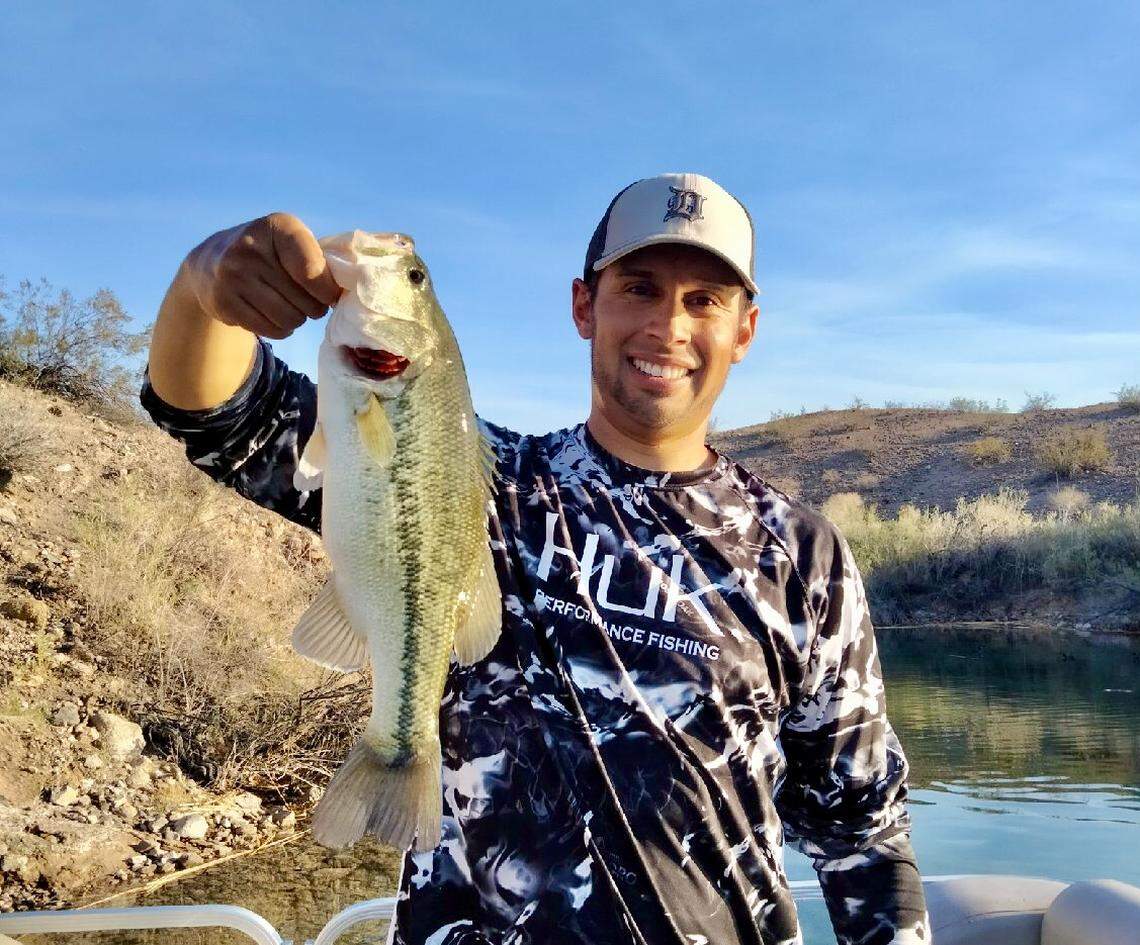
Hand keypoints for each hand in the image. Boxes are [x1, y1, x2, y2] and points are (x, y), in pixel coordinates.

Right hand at [181, 212, 341, 338]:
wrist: (211, 263)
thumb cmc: (271, 255)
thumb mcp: (293, 242)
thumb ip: (320, 262)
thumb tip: (343, 295)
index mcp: (278, 227)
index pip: (313, 270)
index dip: (327, 291)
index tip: (329, 294)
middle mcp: (251, 248)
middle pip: (305, 301)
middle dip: (314, 307)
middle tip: (306, 301)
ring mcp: (233, 276)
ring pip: (290, 320)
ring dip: (298, 320)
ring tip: (291, 308)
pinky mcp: (223, 302)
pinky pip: (271, 331)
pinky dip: (281, 330)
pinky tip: (274, 316)